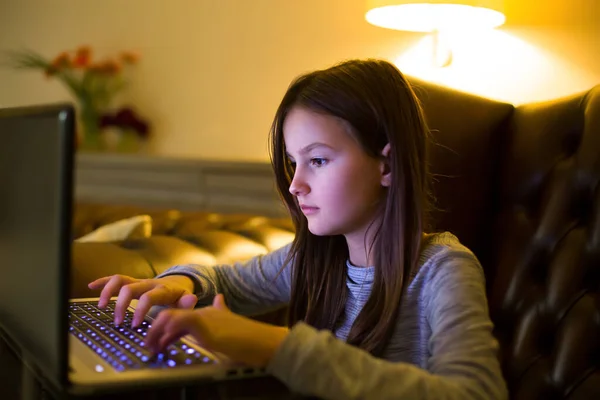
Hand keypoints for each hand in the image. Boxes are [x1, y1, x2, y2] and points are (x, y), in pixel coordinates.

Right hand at [88, 274, 197, 326]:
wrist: (179, 283)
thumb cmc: (180, 297)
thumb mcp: (186, 301)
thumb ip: (188, 303)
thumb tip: (192, 300)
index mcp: (162, 290)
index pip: (148, 297)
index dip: (140, 311)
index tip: (135, 325)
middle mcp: (148, 283)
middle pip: (129, 288)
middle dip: (121, 305)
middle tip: (118, 323)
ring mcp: (139, 281)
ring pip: (120, 280)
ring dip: (108, 292)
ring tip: (101, 306)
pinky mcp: (132, 281)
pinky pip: (115, 278)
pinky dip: (103, 281)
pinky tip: (91, 286)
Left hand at [145, 294, 288, 366]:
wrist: (264, 341)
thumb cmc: (251, 338)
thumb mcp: (232, 324)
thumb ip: (222, 311)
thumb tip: (220, 298)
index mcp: (209, 314)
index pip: (180, 316)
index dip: (166, 329)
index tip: (159, 343)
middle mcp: (204, 313)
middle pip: (171, 314)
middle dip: (155, 330)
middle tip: (148, 346)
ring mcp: (204, 317)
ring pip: (170, 316)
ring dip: (156, 332)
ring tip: (151, 347)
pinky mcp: (205, 324)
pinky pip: (180, 320)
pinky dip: (169, 330)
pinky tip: (164, 341)